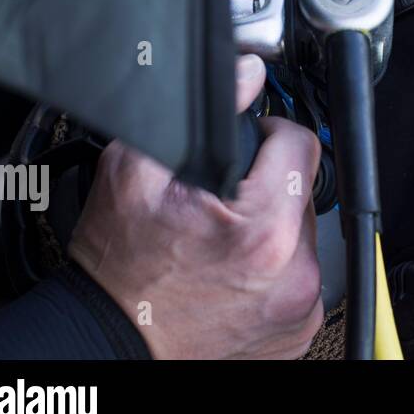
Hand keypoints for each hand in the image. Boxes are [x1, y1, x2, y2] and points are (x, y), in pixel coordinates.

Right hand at [68, 55, 323, 358]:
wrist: (110, 341)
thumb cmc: (119, 269)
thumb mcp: (135, 173)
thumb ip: (201, 114)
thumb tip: (247, 73)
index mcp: (263, 231)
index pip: (302, 143)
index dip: (268, 135)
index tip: (246, 148)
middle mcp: (293, 273)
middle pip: (303, 190)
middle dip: (267, 186)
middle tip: (220, 203)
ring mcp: (299, 305)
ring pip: (302, 232)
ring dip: (272, 227)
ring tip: (223, 240)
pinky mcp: (298, 326)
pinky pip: (299, 274)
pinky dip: (274, 266)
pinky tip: (234, 270)